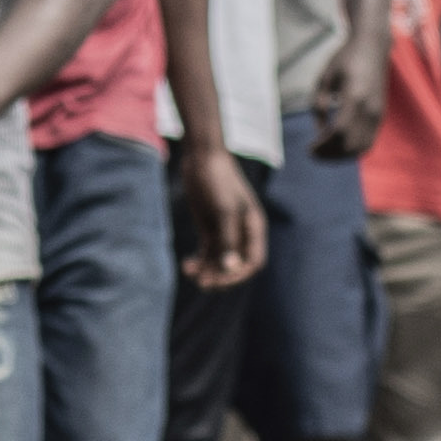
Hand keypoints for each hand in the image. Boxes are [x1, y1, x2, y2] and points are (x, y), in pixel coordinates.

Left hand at [175, 143, 264, 289]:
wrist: (202, 158)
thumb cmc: (218, 180)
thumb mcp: (224, 210)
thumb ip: (228, 239)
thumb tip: (230, 267)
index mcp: (253, 227)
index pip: (253, 261)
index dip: (239, 274)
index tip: (221, 278)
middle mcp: (241, 232)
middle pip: (235, 265)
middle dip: (220, 275)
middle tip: (202, 282)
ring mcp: (225, 230)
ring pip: (219, 260)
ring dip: (207, 270)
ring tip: (191, 274)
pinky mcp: (210, 228)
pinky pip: (207, 252)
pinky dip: (199, 261)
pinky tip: (186, 265)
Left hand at [305, 68, 379, 164]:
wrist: (373, 47)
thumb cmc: (345, 59)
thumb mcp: (325, 77)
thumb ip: (318, 102)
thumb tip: (319, 129)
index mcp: (354, 96)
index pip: (339, 131)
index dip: (323, 145)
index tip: (309, 149)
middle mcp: (370, 108)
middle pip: (351, 144)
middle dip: (331, 154)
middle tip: (313, 153)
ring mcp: (377, 113)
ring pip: (362, 147)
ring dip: (342, 155)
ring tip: (324, 152)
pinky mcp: (380, 115)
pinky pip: (368, 141)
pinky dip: (352, 149)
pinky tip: (337, 146)